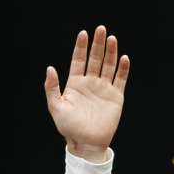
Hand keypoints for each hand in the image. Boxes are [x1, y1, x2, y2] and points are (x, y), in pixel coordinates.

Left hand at [44, 25, 129, 162]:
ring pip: (108, 66)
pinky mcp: (116, 97)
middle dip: (98, 44)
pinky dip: (123, 69)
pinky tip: (123, 58)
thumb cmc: (69, 128)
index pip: (79, 60)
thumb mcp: (56, 107)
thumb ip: (52, 87)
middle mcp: (90, 83)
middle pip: (95, 59)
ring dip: (110, 52)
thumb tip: (50, 68)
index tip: (83, 33)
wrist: (86, 144)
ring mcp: (104, 89)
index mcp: (75, 84)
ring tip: (111, 38)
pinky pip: (120, 80)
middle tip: (101, 29)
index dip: (81, 47)